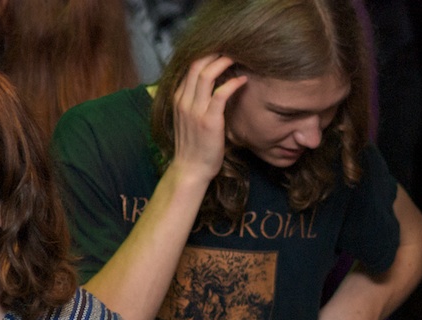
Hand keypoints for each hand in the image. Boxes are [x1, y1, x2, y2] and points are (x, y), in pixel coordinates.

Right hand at [170, 54, 246, 186]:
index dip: (206, 55)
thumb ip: (197, 103)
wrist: (190, 169)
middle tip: (232, 48)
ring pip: (206, 74)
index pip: (190, 67)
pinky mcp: (208, 120)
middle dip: (215, 52)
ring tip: (238, 57)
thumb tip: (212, 90)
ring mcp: (194, 109)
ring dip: (223, 62)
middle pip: (197, 64)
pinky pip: (220, 94)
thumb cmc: (195, 147)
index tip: (222, 51)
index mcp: (178, 97)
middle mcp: (183, 100)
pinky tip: (243, 80)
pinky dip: (232, 83)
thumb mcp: (190, 120)